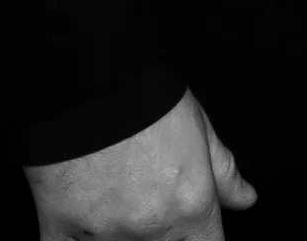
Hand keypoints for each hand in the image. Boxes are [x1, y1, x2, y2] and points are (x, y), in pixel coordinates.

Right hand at [24, 90, 255, 239]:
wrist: (90, 81)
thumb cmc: (147, 98)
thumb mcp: (200, 127)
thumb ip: (224, 172)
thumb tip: (246, 199)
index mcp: (189, 206)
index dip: (201, 237)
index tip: (192, 228)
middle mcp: (150, 228)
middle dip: (162, 230)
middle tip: (148, 193)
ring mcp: (103, 234)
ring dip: (122, 230)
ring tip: (118, 193)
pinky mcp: (60, 230)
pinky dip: (79, 237)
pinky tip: (86, 213)